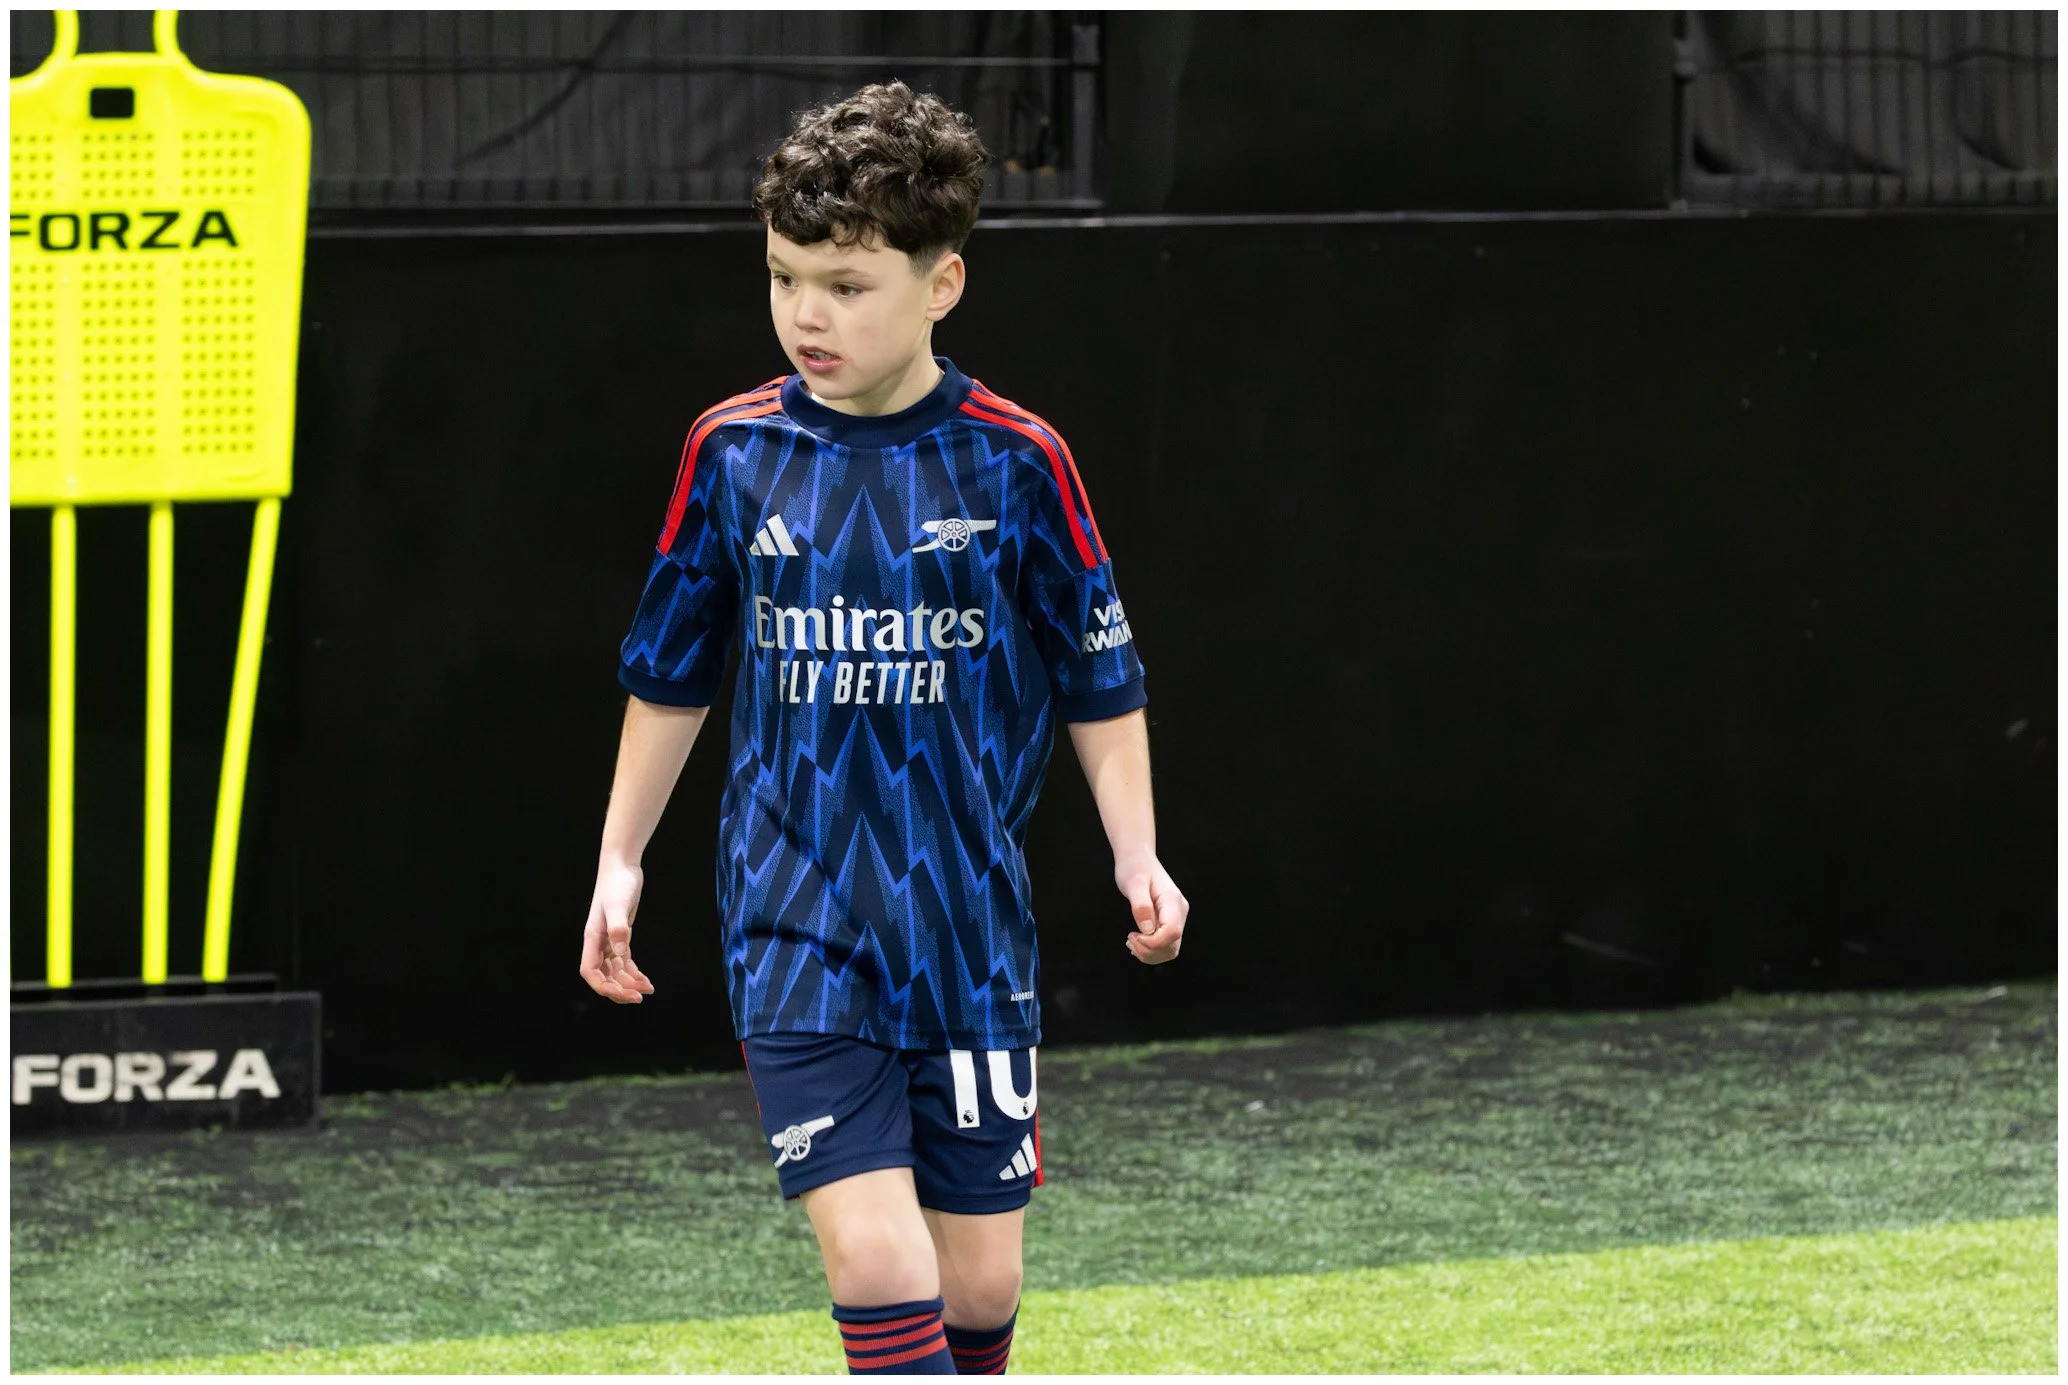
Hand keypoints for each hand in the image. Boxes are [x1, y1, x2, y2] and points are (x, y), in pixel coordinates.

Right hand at [580, 857, 654, 1003]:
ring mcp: (609, 939)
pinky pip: (624, 961)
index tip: (624, 993)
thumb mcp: (618, 905)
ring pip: (615, 971)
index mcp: (592, 938)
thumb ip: (619, 929)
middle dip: (619, 989)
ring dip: (629, 983)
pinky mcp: (621, 934)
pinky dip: (633, 972)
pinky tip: (645, 979)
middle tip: (639, 997)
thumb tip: (622, 953)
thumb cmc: (617, 883)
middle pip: (604, 976)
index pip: (590, 972)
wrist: (622, 865)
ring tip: (648, 989)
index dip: (604, 986)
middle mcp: (598, 942)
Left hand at [1116, 851, 1186, 964]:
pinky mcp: (1170, 922)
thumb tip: (1147, 929)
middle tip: (1129, 940)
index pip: (1172, 932)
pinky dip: (1151, 951)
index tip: (1133, 935)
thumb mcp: (1133, 883)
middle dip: (1149, 950)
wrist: (1138, 860)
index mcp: (1172, 901)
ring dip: (1150, 953)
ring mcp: (1176, 918)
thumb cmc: (1135, 868)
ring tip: (1132, 942)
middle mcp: (1179, 911)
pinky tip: (1137, 942)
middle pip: (1172, 945)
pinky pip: (1166, 945)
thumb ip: (1140, 905)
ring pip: (1170, 949)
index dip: (1153, 942)